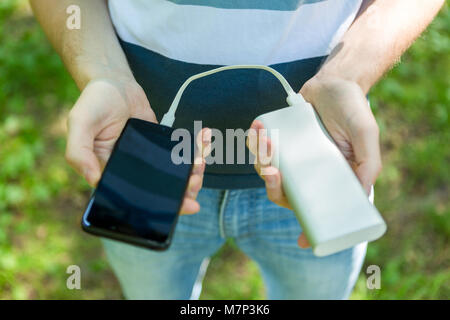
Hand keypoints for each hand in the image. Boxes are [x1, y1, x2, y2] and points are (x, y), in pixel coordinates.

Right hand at [66, 77, 210, 214]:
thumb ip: (79, 151)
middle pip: (162, 191)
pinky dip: (196, 149)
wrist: (114, 83)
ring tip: (201, 159)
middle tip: (195, 179)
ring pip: (176, 176)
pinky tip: (204, 139)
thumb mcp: (79, 123)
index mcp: (109, 173)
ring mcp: (149, 160)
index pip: (136, 199)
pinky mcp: (162, 146)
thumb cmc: (94, 102)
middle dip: (184, 190)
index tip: (183, 203)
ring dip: (194, 172)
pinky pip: (182, 155)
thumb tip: (93, 180)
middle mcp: (130, 171)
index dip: (160, 205)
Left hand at [247, 76, 381, 247]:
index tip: (302, 241)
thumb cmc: (354, 110)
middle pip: (285, 193)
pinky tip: (256, 128)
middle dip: (273, 185)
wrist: (334, 82)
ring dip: (261, 159)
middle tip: (274, 169)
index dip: (309, 226)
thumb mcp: (366, 135)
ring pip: (268, 172)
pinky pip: (260, 149)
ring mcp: (292, 158)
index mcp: (331, 178)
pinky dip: (254, 142)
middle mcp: (309, 173)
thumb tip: (362, 194)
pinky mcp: (279, 141)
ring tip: (264, 138)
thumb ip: (367, 163)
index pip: (318, 208)